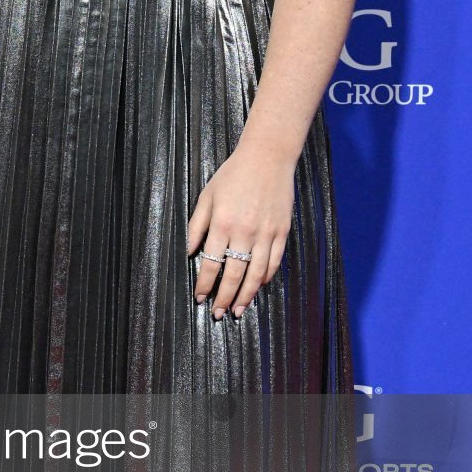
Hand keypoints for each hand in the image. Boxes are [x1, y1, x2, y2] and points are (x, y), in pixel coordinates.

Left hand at [186, 146, 295, 318]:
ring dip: (246, 295)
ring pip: (256, 274)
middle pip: (233, 274)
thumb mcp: (207, 196)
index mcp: (222, 223)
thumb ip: (196, 226)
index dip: (205, 285)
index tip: (200, 297)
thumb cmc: (233, 174)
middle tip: (218, 314)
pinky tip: (258, 287)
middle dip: (224, 297)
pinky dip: (266, 278)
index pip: (211, 263)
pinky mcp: (282, 231)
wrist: (268, 157)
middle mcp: (244, 232)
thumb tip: (189, 252)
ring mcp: (266, 233)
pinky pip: (274, 262)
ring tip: (238, 310)